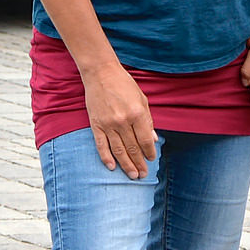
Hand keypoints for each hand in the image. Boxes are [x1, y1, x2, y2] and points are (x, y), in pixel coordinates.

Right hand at [82, 63, 156, 177]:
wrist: (101, 74)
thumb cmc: (124, 85)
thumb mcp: (142, 99)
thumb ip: (148, 120)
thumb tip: (154, 139)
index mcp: (137, 113)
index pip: (145, 139)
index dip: (150, 151)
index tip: (152, 159)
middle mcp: (123, 121)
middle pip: (133, 148)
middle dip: (139, 163)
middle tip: (143, 175)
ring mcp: (108, 124)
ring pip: (119, 150)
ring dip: (126, 164)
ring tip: (132, 175)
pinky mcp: (96, 124)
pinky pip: (101, 145)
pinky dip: (106, 157)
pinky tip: (112, 167)